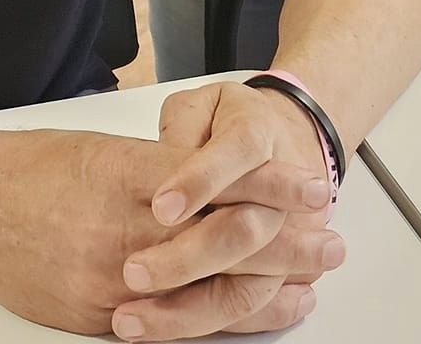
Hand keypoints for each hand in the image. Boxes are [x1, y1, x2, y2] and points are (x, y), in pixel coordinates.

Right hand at [0, 125, 331, 337]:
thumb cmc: (33, 169)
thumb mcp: (105, 151)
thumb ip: (160, 170)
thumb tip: (215, 179)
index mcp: (132, 176)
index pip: (218, 181)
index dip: (271, 188)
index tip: (309, 187)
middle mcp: (125, 231)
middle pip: (223, 240)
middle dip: (284, 245)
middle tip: (329, 242)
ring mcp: (111, 281)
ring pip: (202, 291)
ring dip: (262, 291)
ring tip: (305, 287)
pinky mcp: (95, 318)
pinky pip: (166, 325)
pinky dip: (211, 322)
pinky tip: (246, 319)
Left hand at [111, 82, 342, 338]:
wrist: (288, 139)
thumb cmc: (231, 120)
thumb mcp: (204, 101)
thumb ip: (183, 126)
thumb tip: (162, 159)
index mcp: (257, 134)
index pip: (236, 155)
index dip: (200, 181)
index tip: (160, 206)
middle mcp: (278, 192)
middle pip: (243, 230)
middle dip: (187, 257)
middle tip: (133, 272)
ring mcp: (285, 237)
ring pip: (247, 284)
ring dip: (190, 309)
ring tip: (133, 320)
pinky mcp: (280, 271)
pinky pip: (247, 307)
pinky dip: (211, 325)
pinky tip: (166, 331)